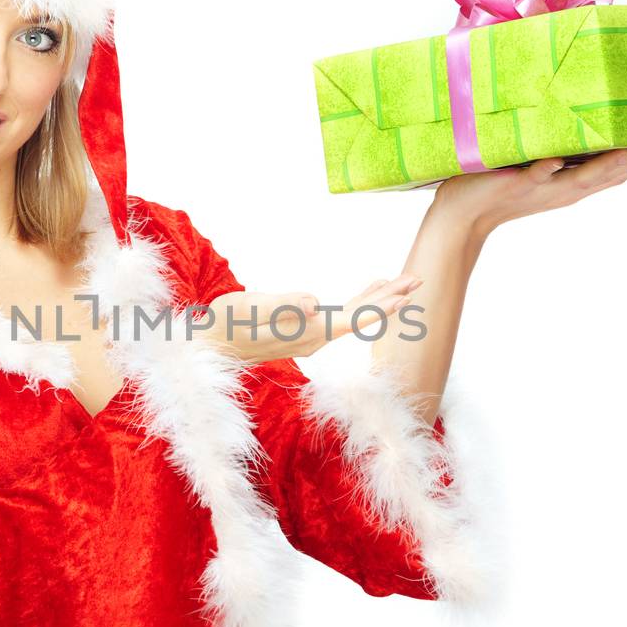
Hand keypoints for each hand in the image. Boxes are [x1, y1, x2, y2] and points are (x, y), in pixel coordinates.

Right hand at [190, 274, 424, 364]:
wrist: (209, 346)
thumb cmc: (224, 326)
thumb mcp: (247, 310)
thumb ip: (280, 306)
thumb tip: (314, 302)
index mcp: (306, 333)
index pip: (352, 320)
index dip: (379, 307)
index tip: (405, 296)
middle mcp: (314, 337)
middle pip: (360, 318)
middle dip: (389, 299)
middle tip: (418, 279)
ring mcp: (310, 334)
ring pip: (354, 316)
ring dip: (378, 298)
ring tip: (402, 281)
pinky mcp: (303, 329)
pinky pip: (341, 314)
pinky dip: (359, 299)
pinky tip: (370, 290)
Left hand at [432, 146, 626, 234]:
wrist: (460, 216)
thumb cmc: (494, 186)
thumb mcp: (532, 168)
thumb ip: (553, 149)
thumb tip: (570, 117)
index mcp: (566, 184)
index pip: (609, 173)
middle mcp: (559, 189)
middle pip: (604, 177)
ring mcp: (539, 187)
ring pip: (578, 178)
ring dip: (604, 166)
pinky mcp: (513, 183)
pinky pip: (532, 175)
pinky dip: (544, 169)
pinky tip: (555, 161)